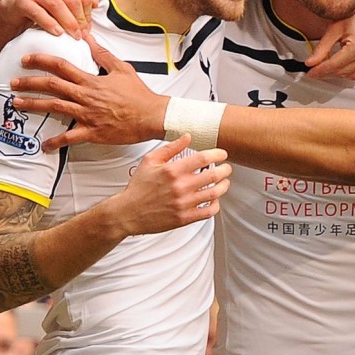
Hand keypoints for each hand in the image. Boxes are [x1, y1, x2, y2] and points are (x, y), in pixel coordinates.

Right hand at [0, 0, 102, 39]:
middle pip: (72, 0)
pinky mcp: (20, 0)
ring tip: (74, 37)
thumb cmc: (42, 9)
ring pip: (57, 5)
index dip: (88, 13)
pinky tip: (57, 33)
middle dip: (80, 20)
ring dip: (68, 23)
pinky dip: (50, 24)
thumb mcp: (65, 2)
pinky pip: (38, 12)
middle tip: (82, 35)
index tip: (88, 29)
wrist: (12, 15)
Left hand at [11, 39, 167, 150]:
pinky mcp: (93, 132)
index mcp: (92, 81)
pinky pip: (70, 137)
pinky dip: (56, 142)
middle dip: (29, 83)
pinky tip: (44, 145)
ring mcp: (88, 115)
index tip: (26, 59)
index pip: (61, 66)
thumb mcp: (122, 68)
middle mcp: (86, 97)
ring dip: (33, 105)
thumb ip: (102, 54)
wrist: (153, 116)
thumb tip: (88, 36)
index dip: (41, 60)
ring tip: (17, 104)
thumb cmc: (140, 94)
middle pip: (52, 86)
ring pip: (55, 108)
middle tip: (13, 82)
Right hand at [114, 137, 230, 232]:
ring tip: (224, 182)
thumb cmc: (138, 187)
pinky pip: (208, 212)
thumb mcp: (150, 161)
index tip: (222, 154)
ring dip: (224, 186)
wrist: (127, 213)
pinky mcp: (184, 218)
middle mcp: (180, 187)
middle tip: (226, 168)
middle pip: (213, 175)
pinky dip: (216, 204)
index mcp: (172, 170)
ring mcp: (183, 203)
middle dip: (225, 169)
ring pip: (215, 193)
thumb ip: (171, 148)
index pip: (203, 158)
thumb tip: (187, 137)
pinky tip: (214, 199)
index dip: (218, 154)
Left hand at [306, 0, 354, 78]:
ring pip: (353, 75)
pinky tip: (345, 61)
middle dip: (328, 72)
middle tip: (317, 68)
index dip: (319, 71)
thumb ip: (322, 48)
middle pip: (343, 72)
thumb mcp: (335, 27)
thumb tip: (311, 62)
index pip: (333, 66)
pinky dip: (353, 69)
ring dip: (340, 72)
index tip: (311, 72)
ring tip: (330, 64)